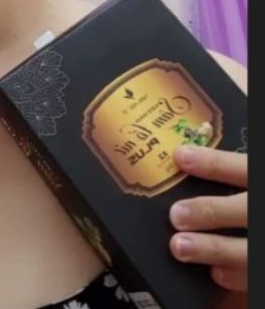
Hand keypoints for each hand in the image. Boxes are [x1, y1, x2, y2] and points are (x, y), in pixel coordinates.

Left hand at [169, 146, 246, 291]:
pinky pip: (259, 277)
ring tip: (180, 246)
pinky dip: (239, 276)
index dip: (214, 163)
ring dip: (215, 249)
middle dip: (211, 212)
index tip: (180, 157)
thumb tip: (186, 155)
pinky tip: (216, 272)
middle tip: (177, 215)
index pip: (244, 168)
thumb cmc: (256, 194)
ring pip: (251, 251)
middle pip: (248, 210)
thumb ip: (234, 168)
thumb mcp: (254, 175)